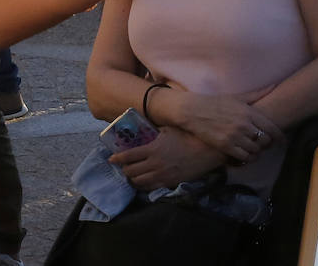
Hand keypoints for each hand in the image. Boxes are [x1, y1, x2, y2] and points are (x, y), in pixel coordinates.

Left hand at [110, 125, 227, 190]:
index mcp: (151, 149)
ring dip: (132, 179)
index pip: (127, 156)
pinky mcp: (171, 182)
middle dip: (124, 170)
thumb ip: (152, 133)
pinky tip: (143, 183)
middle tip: (123, 167)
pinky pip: (152, 187)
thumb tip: (143, 132)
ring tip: (131, 176)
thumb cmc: (187, 136)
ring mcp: (163, 174)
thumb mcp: (166, 130)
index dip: (117, 159)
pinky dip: (144, 186)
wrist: (206, 151)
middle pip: (131, 171)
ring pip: (139, 182)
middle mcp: (154, 163)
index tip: (111, 159)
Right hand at [161, 90, 282, 161]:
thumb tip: (274, 85)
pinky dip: (247, 158)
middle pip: (265, 141)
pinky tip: (244, 155)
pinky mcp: (225, 145)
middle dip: (266, 145)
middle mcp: (243, 125)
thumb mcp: (236, 97)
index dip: (279, 138)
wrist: (190, 110)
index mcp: (248, 112)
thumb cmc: (213, 103)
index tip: (280, 142)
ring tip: (252, 150)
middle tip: (262, 145)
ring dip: (256, 152)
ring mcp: (234, 136)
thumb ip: (256, 94)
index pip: (273, 129)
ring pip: (256, 150)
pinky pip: (244, 157)